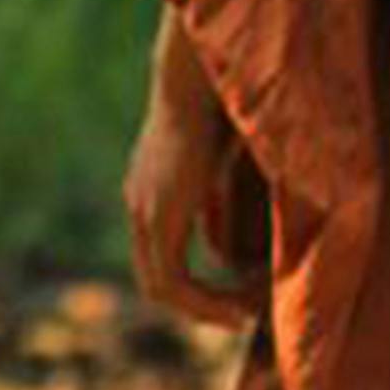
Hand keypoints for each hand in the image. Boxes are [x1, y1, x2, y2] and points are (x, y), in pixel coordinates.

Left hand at [124, 23, 265, 330]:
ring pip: (162, 286)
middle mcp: (140, 202)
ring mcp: (144, 210)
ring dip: (206, 308)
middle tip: (245, 314)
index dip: (199, 280)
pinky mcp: (158, 217)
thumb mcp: (231, 152)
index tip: (242, 289)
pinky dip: (206, 302)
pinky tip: (240, 308)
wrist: (199, 74)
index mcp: (153, 186)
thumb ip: (231, 192)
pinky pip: (174, 282)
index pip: (163, 252)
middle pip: (158, 278)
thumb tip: (249, 238)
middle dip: (203, 303)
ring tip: (248, 316)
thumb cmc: (226, 97)